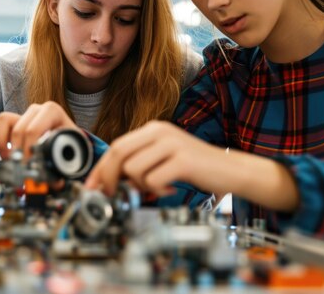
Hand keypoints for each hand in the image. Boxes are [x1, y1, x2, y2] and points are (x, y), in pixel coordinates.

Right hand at [0, 101, 78, 168]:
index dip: (28, 149)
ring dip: (2, 146)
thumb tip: (56, 184)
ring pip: (4, 124)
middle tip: (20, 170)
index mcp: (52, 112)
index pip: (33, 129)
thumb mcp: (71, 152)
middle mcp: (36, 111)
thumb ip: (64, 165)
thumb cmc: (72, 144)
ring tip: (8, 163)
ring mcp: (23, 117)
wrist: (70, 140)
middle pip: (18, 128)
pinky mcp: (12, 127)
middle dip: (16, 152)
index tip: (28, 167)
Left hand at [85, 120, 299, 212]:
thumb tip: (109, 181)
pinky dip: (157, 191)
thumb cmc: (195, 167)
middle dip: (110, 178)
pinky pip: (153, 180)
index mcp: (153, 129)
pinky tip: (171, 189)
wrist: (230, 170)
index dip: (101, 168)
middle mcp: (160, 131)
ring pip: (133, 169)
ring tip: (158, 187)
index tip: (92, 186)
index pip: (116, 146)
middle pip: (118, 153)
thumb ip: (138, 162)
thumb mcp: (163, 157)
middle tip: (114, 194)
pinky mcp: (182, 159)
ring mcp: (171, 144)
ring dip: (141, 186)